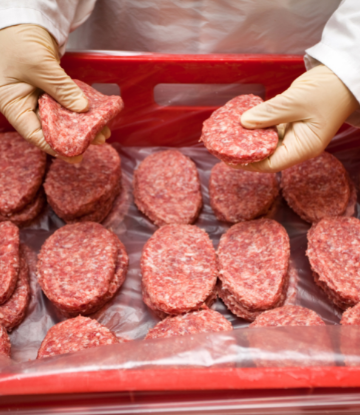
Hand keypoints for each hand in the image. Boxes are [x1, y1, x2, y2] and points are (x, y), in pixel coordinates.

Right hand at [0, 24, 110, 162]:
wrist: (24, 21)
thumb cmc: (19, 41)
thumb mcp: (40, 66)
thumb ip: (61, 89)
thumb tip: (82, 109)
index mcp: (13, 104)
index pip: (34, 133)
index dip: (55, 147)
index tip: (76, 155)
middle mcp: (26, 105)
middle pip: (51, 128)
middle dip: (75, 137)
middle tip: (98, 141)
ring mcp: (39, 98)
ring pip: (62, 117)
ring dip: (83, 125)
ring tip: (104, 132)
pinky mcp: (52, 91)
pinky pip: (68, 104)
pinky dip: (82, 110)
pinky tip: (98, 116)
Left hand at [235, 65, 358, 172]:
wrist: (343, 75)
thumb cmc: (328, 90)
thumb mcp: (296, 101)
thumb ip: (269, 114)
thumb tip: (243, 123)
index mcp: (303, 148)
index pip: (271, 163)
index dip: (249, 163)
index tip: (228, 158)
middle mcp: (297, 146)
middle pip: (266, 156)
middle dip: (245, 152)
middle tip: (223, 147)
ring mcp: (294, 136)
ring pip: (266, 143)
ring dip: (248, 139)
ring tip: (228, 136)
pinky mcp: (290, 125)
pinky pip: (269, 130)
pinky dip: (256, 127)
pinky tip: (242, 123)